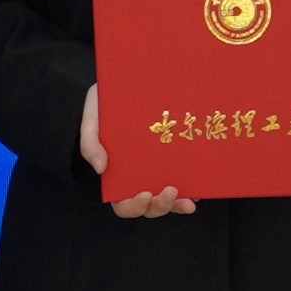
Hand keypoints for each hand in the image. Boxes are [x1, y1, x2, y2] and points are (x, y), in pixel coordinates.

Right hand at [79, 82, 191, 221]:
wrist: (125, 84)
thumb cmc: (104, 105)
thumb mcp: (92, 120)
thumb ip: (90, 144)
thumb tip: (101, 168)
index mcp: (117, 176)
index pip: (123, 204)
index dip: (133, 207)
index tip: (144, 195)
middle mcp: (139, 178)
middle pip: (150, 207)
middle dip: (161, 206)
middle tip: (171, 191)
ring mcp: (159, 170)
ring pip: (170, 200)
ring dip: (179, 204)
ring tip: (189, 201)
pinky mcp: (175, 158)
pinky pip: (186, 180)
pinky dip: (193, 187)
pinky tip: (200, 184)